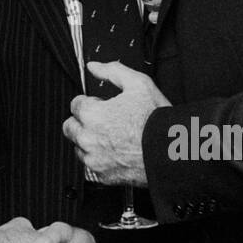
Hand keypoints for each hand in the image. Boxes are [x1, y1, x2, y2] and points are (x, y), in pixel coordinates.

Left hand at [63, 60, 171, 185]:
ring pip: (78, 148)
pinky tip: (116, 152)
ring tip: (112, 137)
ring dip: (89, 141)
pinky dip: (100, 159)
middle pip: (70, 127)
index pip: (75, 104)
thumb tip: (94, 66)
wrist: (171, 153)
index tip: (101, 105)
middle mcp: (87, 138)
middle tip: (103, 121)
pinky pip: (91, 166)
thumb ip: (112, 71)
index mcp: (91, 114)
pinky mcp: (103, 176)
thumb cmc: (156, 121)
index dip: (90, 102)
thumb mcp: (138, 84)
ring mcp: (94, 159)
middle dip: (82, 122)